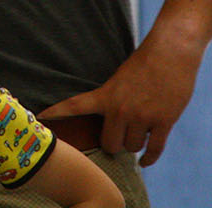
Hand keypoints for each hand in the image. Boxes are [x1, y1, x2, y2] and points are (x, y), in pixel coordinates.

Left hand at [38, 31, 202, 166]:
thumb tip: (109, 118)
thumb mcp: (120, 76)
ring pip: (132, 146)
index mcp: (107, 95)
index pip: (75, 106)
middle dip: (115, 143)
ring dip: (136, 142)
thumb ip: (112, 97)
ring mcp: (142, 117)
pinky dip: (149, 158)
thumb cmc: (146, 61)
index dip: (56, 113)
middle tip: (119, 136)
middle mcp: (121, 109)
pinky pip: (154, 149)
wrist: (171, 50)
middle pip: (110, 144)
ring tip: (141, 129)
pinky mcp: (163, 121)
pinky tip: (145, 161)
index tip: (40, 117)